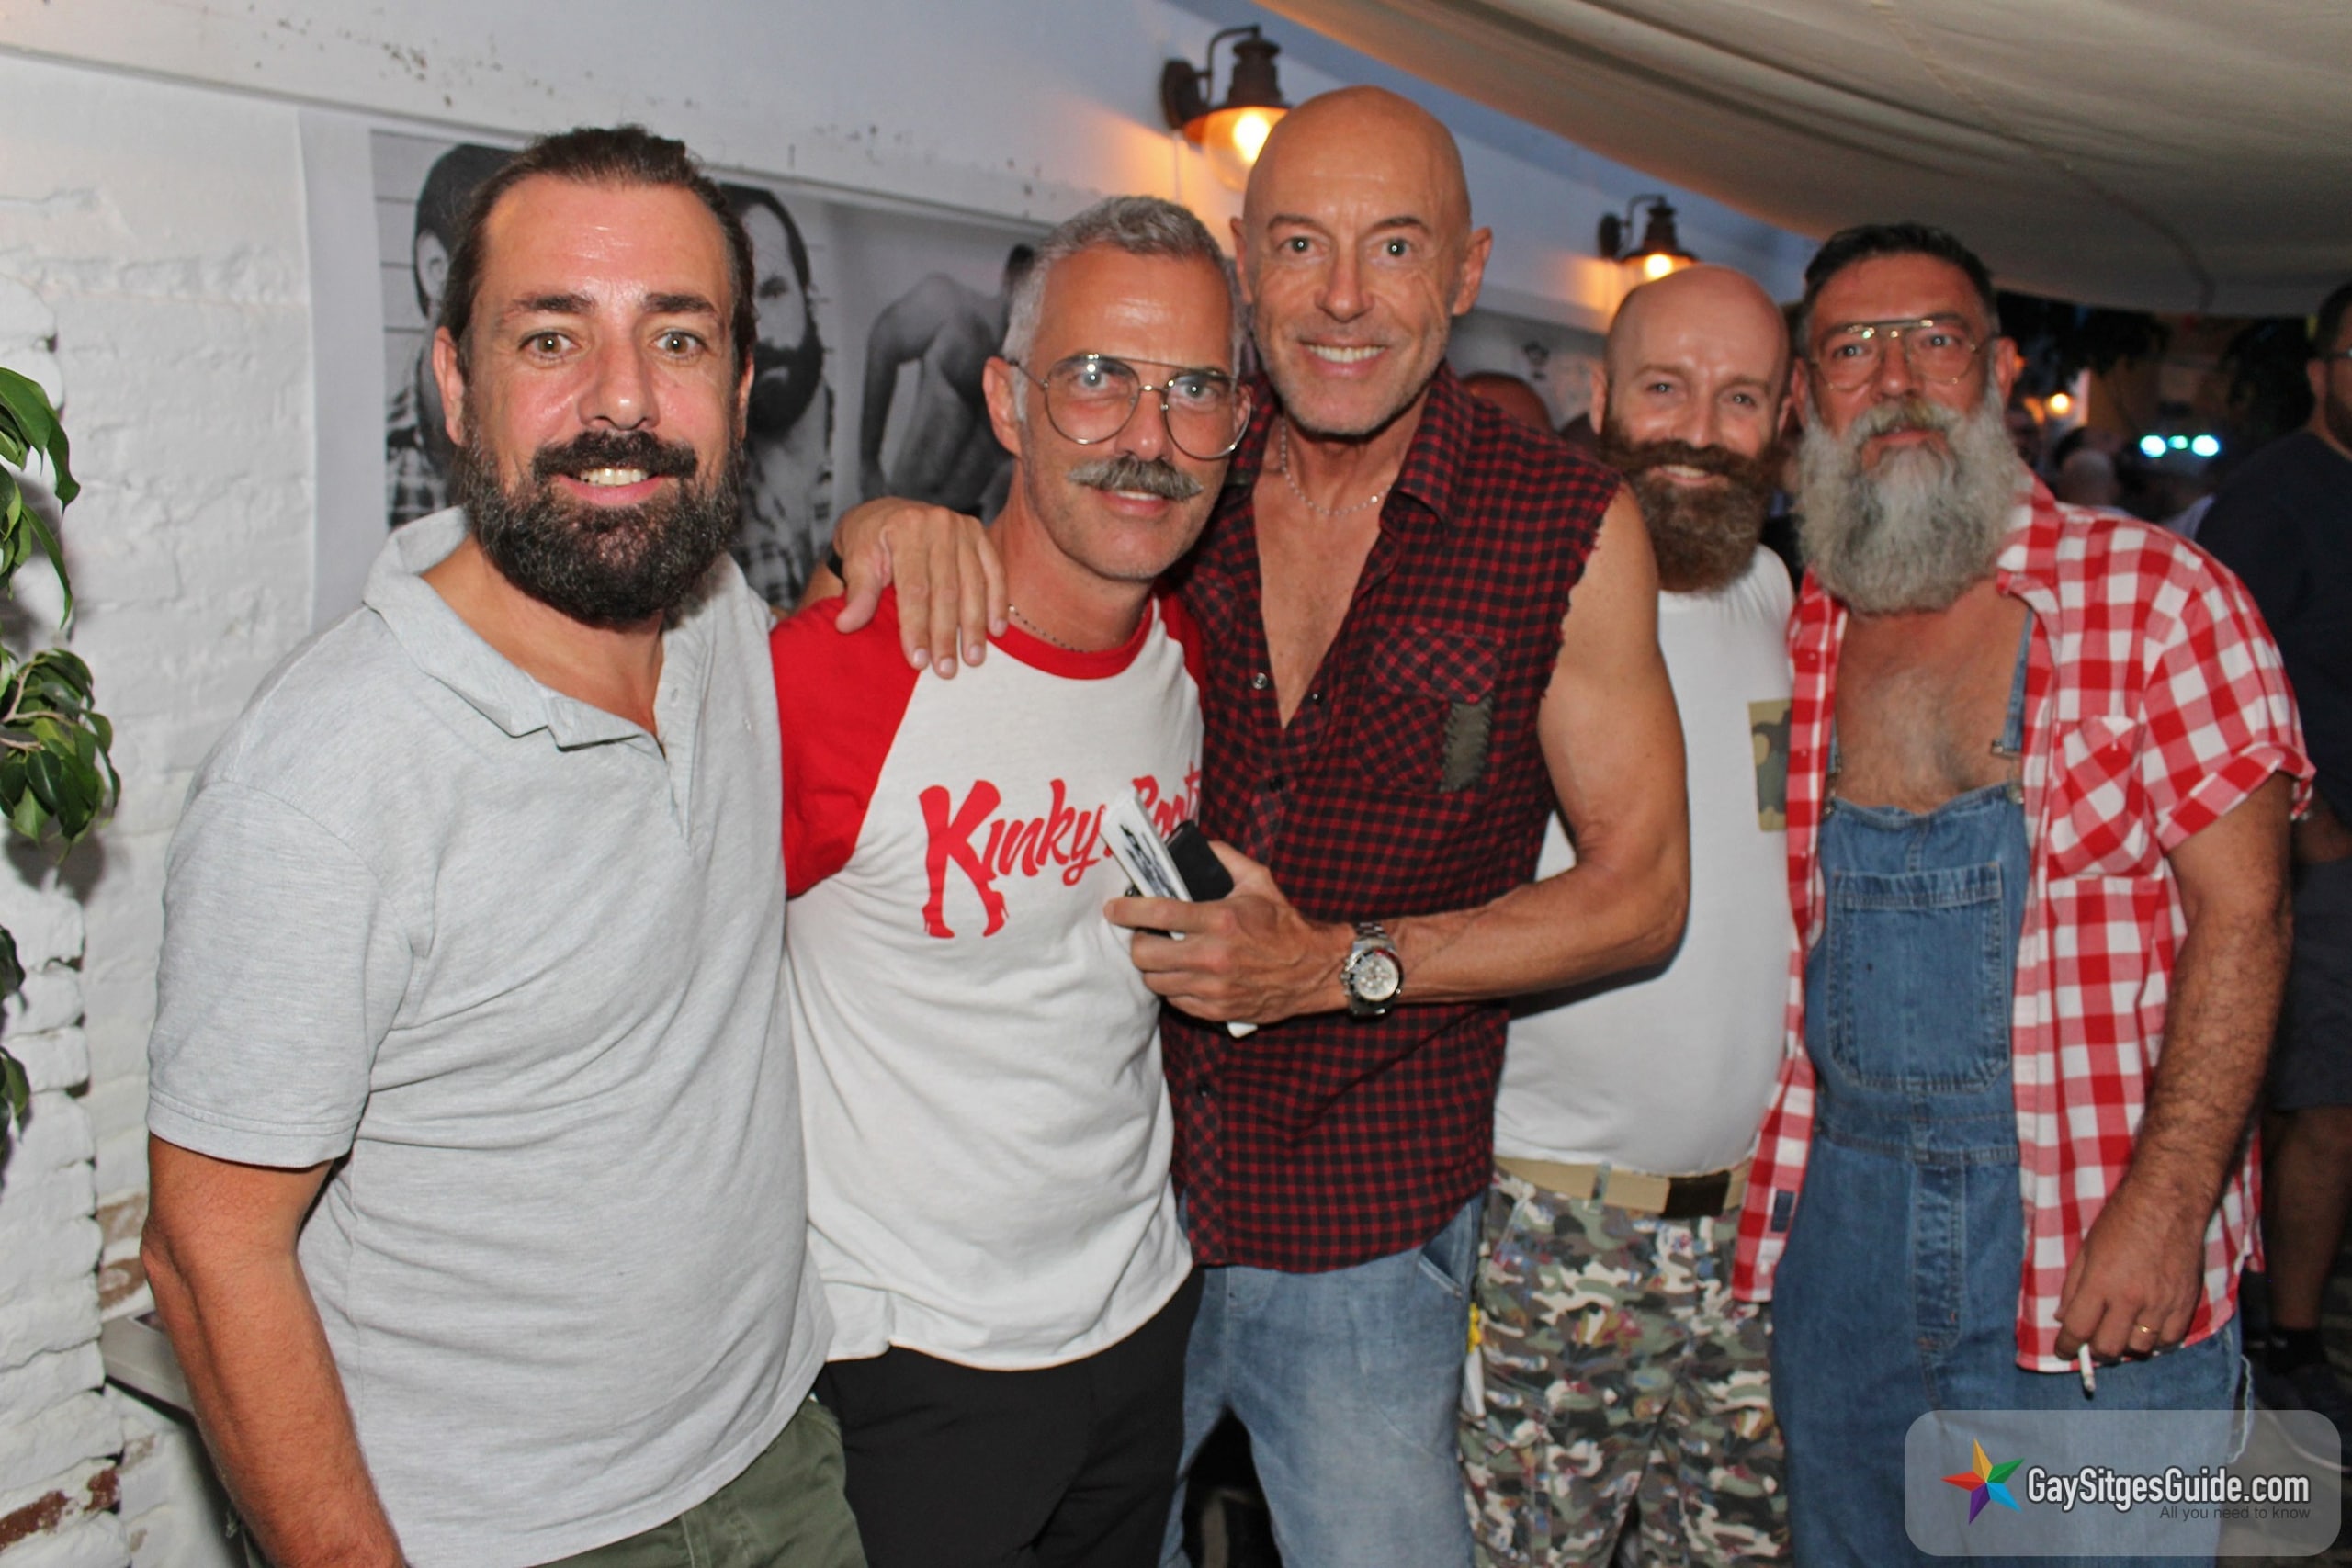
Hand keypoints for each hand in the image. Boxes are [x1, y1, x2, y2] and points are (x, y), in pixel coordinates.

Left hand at [828, 497, 1004, 676]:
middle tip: (946, 671)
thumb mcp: (857, 561)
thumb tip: (846, 625)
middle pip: (946, 589)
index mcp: (905, 528)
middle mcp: (938, 523)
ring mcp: (963, 527)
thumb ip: (858, 593)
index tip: (918, 661)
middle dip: (946, 634)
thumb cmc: (870, 542)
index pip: (914, 588)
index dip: (916, 627)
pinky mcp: (980, 534)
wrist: (887, 514)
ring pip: (974, 584)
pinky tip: (996, 631)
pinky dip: (997, 603)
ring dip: (974, 626)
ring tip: (973, 659)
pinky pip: (994, 572)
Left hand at [1105, 844, 1349, 1025]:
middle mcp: (1212, 956)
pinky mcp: (1216, 1011)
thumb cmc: (1284, 924)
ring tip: (1166, 956)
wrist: (1314, 969)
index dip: (1127, 911)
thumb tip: (1197, 846)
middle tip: (1145, 937)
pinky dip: (1174, 988)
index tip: (1113, 910)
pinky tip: (1186, 975)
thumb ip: (1225, 858)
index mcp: (1219, 920)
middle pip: (1145, 955)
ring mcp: (1213, 988)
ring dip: (1154, 968)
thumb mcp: (1259, 881)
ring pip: (1155, 981)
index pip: (1157, 914)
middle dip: (1138, 943)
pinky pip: (1175, 1001)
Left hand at [2053, 1178, 2206, 1361]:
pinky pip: (2170, 1340)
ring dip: (2126, 1344)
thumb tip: (2063, 1316)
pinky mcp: (2186, 1303)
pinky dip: (2156, 1340)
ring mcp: (2161, 1303)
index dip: (2067, 1346)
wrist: (2168, 1203)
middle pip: (2109, 1348)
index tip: (2064, 1350)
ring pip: (2140, 1348)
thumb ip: (2073, 1286)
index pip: (2078, 1330)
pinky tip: (2148, 1327)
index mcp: (2100, 1283)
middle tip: (2093, 1340)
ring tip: (2122, 1329)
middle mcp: (2131, 1299)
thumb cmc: (2122, 1219)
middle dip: (2095, 1349)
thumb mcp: (2086, 1249)